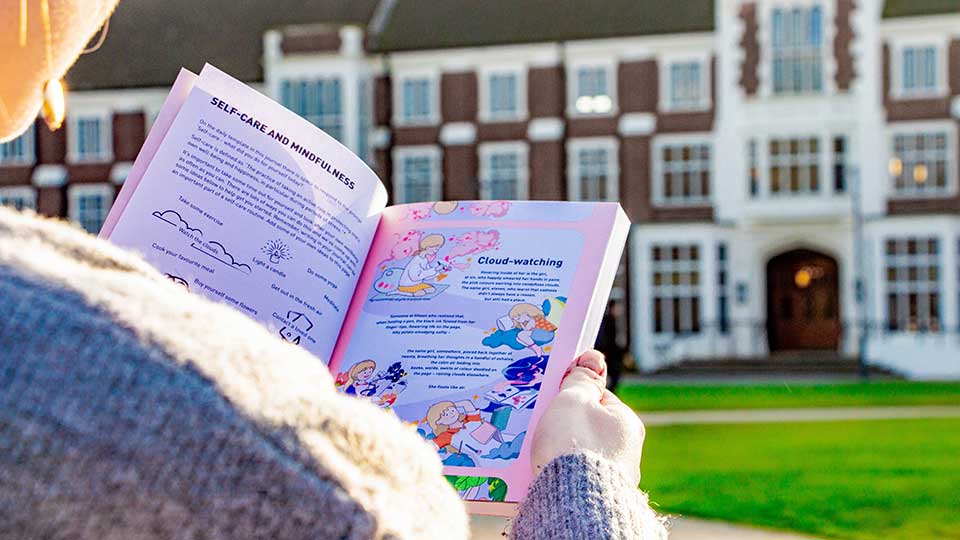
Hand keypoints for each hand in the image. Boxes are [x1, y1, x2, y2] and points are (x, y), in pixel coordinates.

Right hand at [531, 350, 644, 485]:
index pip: (598, 398)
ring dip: (563, 449)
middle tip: (543, 425)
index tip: (552, 399)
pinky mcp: (597, 496)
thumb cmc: (572, 445)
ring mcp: (613, 476)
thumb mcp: (573, 400)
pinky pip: (576, 474)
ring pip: (581, 451)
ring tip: (541, 451)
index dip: (572, 395)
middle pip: (588, 426)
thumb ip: (582, 378)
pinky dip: (562, 471)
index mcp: (627, 423)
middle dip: (566, 425)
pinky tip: (547, 471)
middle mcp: (626, 451)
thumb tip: (593, 357)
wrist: (570, 502)